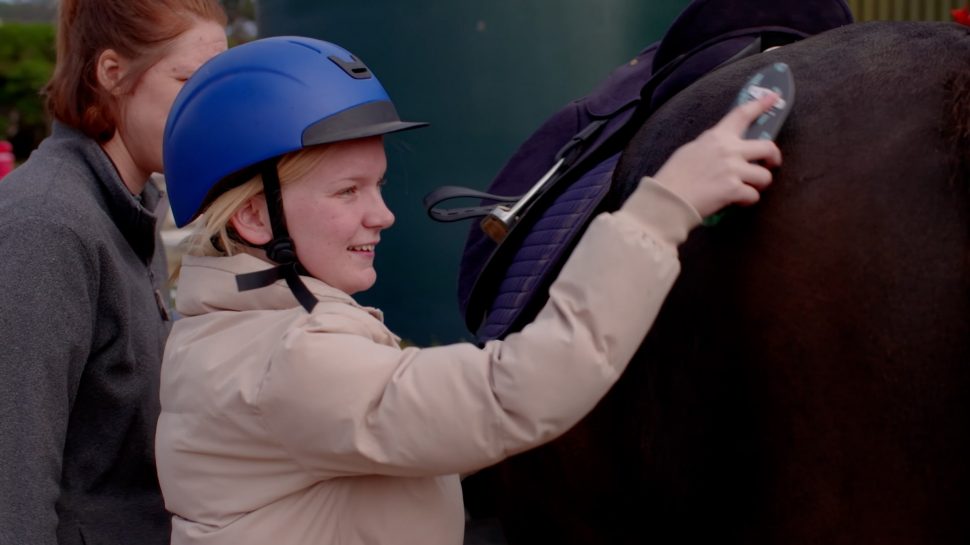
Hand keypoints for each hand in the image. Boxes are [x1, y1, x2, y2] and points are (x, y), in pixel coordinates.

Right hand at [652, 93, 782, 217]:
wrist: (667, 199)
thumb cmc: (674, 176)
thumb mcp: (692, 150)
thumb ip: (713, 146)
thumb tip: (726, 150)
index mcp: (717, 136)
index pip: (742, 114)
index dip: (761, 104)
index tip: (774, 97)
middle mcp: (728, 150)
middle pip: (768, 147)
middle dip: (773, 158)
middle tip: (769, 164)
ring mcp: (733, 169)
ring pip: (764, 176)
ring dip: (758, 184)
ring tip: (747, 189)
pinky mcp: (734, 189)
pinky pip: (753, 195)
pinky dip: (746, 200)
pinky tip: (735, 201)